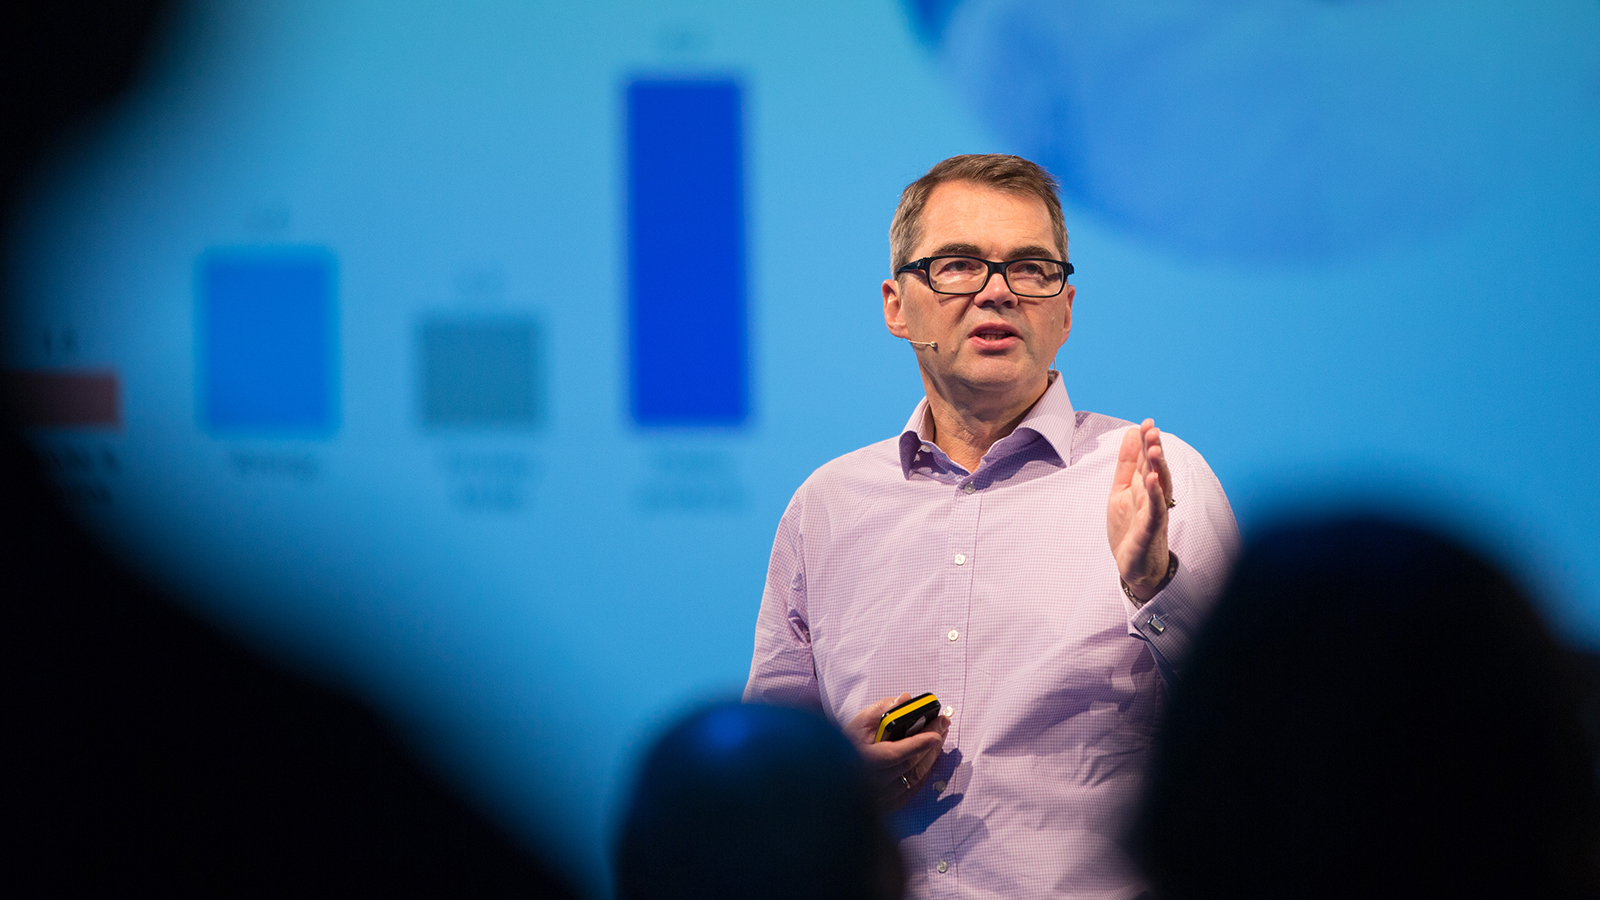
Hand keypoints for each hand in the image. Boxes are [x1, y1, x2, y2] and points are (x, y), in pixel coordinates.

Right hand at [844, 693, 948, 810]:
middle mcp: (872, 783)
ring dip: (931, 755)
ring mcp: (881, 797)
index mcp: (862, 762)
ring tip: (941, 734)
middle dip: (931, 742)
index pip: (894, 754)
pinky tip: (931, 755)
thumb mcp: (857, 723)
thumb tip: (905, 699)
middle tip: (944, 722)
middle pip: (910, 764)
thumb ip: (881, 710)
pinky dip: (925, 771)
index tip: (937, 733)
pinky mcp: (889, 804)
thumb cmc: (844, 746)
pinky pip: (913, 788)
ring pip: (914, 777)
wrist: (834, 775)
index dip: (917, 744)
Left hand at [1107, 419, 1172, 600]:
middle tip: (1152, 429)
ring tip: (1154, 448)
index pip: (1146, 461)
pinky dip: (1155, 495)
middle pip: (1155, 470)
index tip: (1146, 422)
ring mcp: (1153, 514)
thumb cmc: (1130, 528)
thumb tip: (1130, 433)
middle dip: (1154, 449)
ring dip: (1157, 467)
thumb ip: (1126, 464)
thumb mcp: (1121, 491)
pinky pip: (1156, 511)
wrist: (1135, 566)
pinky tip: (1151, 481)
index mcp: (1144, 488)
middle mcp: (1153, 498)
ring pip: (1159, 487)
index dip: (1146, 442)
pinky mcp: (1150, 531)